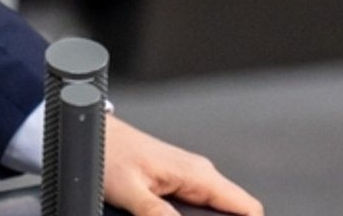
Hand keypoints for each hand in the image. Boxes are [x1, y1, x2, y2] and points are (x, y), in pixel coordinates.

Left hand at [102, 114, 263, 215]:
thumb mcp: (130, 190)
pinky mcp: (175, 183)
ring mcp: (188, 178)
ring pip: (214, 210)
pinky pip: (197, 207)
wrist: (94, 134)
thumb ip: (155, 213)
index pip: (248, 208)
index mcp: (197, 174)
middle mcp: (198, 174)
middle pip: (232, 212)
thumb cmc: (109, 152)